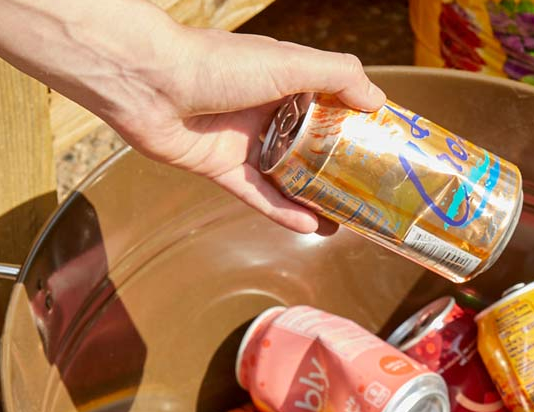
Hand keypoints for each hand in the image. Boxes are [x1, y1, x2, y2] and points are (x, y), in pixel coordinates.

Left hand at [108, 27, 385, 232]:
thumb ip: (337, 76)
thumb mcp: (290, 62)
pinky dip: (284, 213)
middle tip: (370, 191)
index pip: (331, 102)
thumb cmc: (217, 64)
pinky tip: (312, 228)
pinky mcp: (221, 169)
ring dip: (316, 199)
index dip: (357, 123)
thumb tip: (378, 101)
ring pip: (288, 176)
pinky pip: (259, 196)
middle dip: (340, 168)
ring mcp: (244, 141)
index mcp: (285, 79)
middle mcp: (267, 110)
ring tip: (347, 220)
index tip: (384, 145)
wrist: (149, 83)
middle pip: (312, 144)